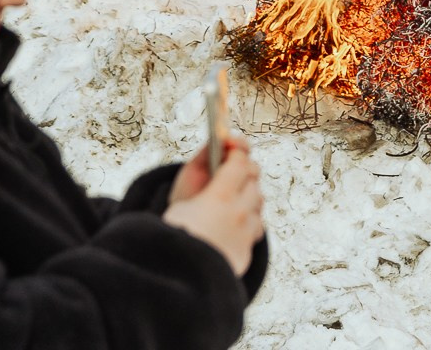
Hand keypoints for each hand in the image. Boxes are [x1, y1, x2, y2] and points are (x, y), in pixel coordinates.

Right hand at [162, 144, 264, 276]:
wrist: (177, 283)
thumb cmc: (172, 238)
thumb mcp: (178, 202)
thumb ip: (198, 172)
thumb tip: (215, 146)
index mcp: (219, 196)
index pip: (240, 162)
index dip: (236, 152)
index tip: (230, 148)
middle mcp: (239, 212)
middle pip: (254, 181)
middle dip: (244, 174)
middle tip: (231, 174)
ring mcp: (246, 233)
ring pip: (258, 205)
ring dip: (248, 199)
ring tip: (231, 201)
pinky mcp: (247, 252)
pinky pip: (255, 228)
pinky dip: (248, 222)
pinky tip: (233, 224)